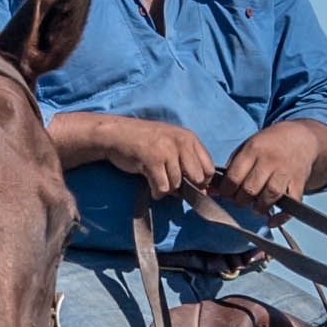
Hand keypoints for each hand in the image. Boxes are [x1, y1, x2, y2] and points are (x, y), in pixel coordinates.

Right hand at [52, 112, 220, 200]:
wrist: (116, 134)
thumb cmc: (145, 142)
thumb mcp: (172, 145)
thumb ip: (188, 163)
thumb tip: (204, 193)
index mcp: (190, 138)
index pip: (209, 169)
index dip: (201, 182)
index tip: (188, 184)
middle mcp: (182, 142)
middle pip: (197, 179)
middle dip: (185, 187)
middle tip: (171, 182)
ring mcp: (167, 150)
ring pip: (178, 185)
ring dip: (166, 189)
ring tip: (156, 179)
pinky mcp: (152, 160)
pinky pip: (163, 188)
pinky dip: (156, 191)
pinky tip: (150, 183)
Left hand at [217, 118, 326, 214]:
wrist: (301, 137)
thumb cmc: (269, 145)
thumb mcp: (248, 146)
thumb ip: (233, 166)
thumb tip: (215, 190)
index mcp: (253, 150)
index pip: (234, 177)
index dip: (227, 191)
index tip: (226, 194)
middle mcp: (269, 160)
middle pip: (250, 188)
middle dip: (241, 200)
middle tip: (241, 200)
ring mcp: (285, 171)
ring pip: (270, 195)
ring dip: (259, 207)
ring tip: (256, 208)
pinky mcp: (299, 181)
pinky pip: (291, 203)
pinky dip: (281, 216)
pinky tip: (272, 220)